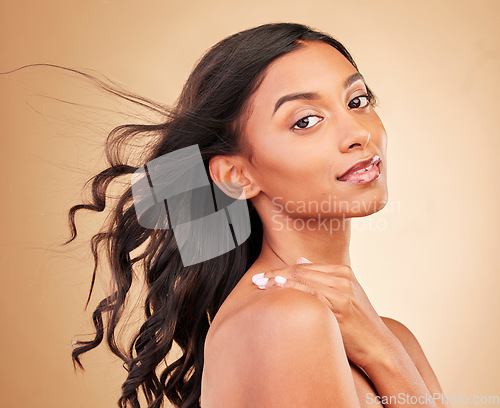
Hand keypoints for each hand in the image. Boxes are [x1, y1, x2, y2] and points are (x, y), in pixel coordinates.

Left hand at [252, 258, 399, 368]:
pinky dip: (291, 288)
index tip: (263, 275)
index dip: (280, 269)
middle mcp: (342, 277)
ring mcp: (342, 291)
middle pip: (300, 270)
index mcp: (343, 271)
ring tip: (260, 284)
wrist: (378, 346)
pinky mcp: (340, 306)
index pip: (303, 266)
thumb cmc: (357, 324)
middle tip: (256, 280)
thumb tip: (299, 261)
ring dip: (277, 280)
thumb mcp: (344, 294)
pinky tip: (278, 288)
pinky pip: (309, 293)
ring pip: (302, 279)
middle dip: (275, 274)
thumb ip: (322, 278)